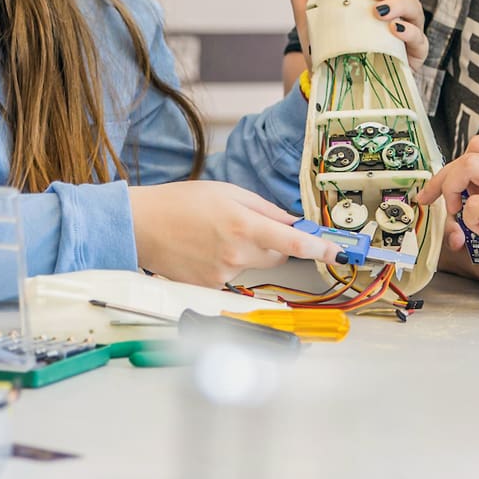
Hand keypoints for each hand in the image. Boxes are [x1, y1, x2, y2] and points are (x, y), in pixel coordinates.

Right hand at [129, 181, 340, 287]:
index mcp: (243, 225)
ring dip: (246, 251)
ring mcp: (223, 274)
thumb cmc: (180, 203)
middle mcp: (236, 253)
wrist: (141, 225)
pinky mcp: (210, 286)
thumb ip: (265, 208)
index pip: (293, 243)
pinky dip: (227, 262)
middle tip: (246, 224)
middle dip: (273, 241)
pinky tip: (205, 248)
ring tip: (215, 233)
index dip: (319, 249)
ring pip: (254, 265)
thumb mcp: (227, 192)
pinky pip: (233, 275)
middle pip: (276, 255)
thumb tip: (293, 222)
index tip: (337, 252)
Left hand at [287, 0, 426, 64]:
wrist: (324, 78)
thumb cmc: (323, 41)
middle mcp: (396, 8)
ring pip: (416, 7)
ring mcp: (407, 30)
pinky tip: (393, 30)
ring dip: (399, 5)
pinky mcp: (412, 54)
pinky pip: (419, 38)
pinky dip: (408, 31)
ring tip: (378, 12)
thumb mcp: (307, 7)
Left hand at [416, 135, 478, 292]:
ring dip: (453, 191)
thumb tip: (445, 181)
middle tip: (445, 205)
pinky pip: (474, 203)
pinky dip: (470, 220)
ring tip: (464, 214)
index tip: (440, 185)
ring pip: (468, 166)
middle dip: (446, 180)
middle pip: (470, 155)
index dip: (453, 165)